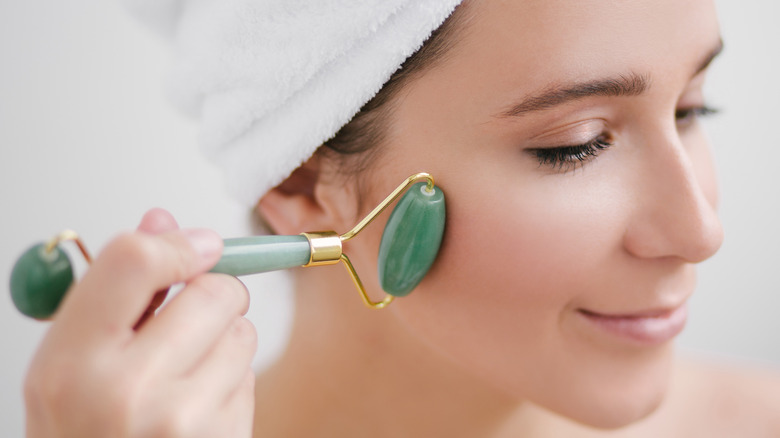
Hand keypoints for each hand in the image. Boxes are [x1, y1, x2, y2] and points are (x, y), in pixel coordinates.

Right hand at [24, 209, 256, 437]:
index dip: (176, 243)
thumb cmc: (82, 434)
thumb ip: (117, 289)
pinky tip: (196, 408)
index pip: (136, 261)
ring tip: (183, 374)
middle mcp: (127, 392)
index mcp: (74, 363)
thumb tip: (164, 221)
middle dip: (212, 291)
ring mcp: (182, 424)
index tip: (196, 245)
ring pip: (243, 332)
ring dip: (224, 340)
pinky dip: (232, 381)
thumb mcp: (70, 362)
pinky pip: (251, 377)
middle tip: (190, 314)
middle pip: (215, 291)